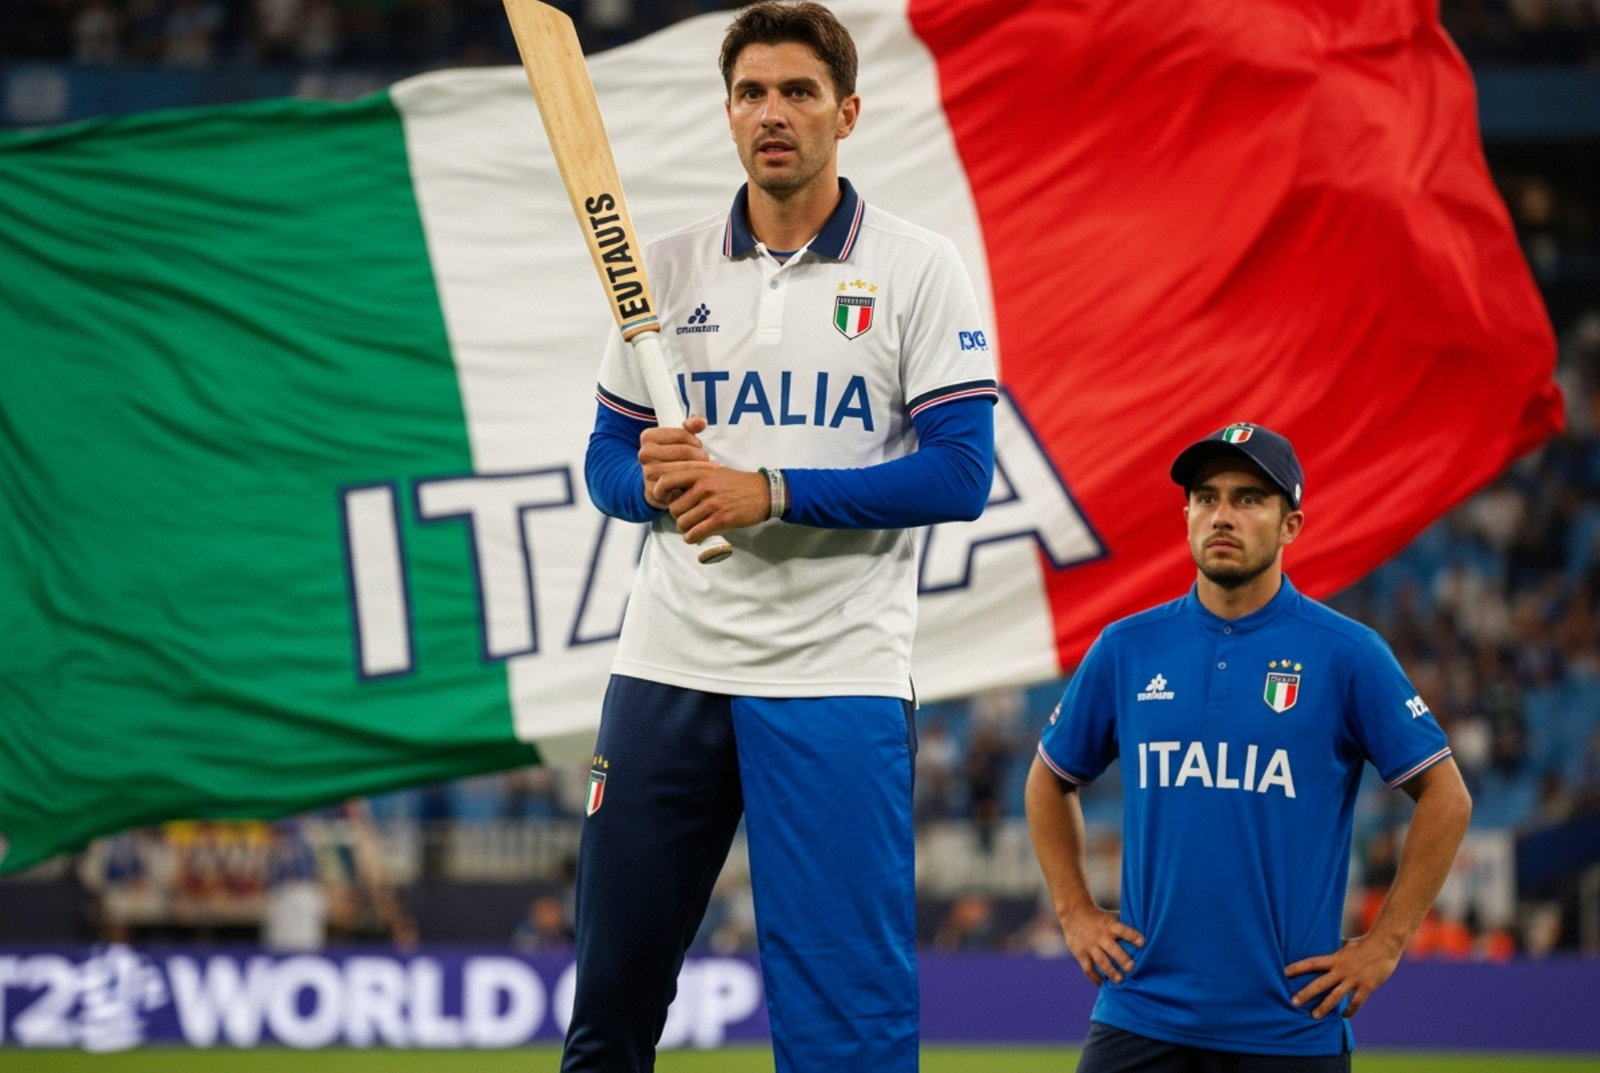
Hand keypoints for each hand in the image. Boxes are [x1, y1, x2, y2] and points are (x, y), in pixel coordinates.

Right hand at [639, 416, 711, 510]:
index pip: (681, 434)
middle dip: (701, 455)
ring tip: (708, 469)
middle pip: (683, 451)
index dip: (695, 440)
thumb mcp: (679, 439)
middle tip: (708, 459)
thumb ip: (690, 427)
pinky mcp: (654, 489)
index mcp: (648, 436)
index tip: (699, 446)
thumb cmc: (672, 457)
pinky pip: (679, 485)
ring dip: (700, 469)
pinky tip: (700, 481)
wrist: (658, 484)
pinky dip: (692, 483)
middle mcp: (644, 453)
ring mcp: (648, 472)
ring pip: (682, 468)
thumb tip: (701, 421)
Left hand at [653, 466, 769, 543]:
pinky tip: (695, 536)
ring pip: (683, 522)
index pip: (668, 480)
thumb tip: (675, 488)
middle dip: (677, 515)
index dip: (659, 491)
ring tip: (691, 526)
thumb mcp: (715, 471)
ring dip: (684, 528)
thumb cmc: (738, 483)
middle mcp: (703, 487)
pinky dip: (691, 537)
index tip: (661, 498)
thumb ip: (696, 477)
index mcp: (701, 473)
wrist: (764, 493)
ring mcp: (712, 504)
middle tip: (685, 515)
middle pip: (674, 507)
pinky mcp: (720, 520)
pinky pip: (695, 533)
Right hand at [1059, 906, 1143, 985]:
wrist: (1074, 914)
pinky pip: (1088, 969)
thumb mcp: (1111, 917)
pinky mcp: (1081, 954)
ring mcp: (1090, 946)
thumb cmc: (1100, 918)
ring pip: (1100, 961)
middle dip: (1122, 958)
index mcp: (1109, 926)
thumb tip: (1149, 930)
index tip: (1142, 942)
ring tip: (1119, 981)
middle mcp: (1100, 936)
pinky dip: (1095, 978)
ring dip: (1110, 971)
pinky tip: (1103, 984)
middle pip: (1112, 948)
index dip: (1132, 936)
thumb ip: (1125, 925)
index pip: (1123, 930)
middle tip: (1131, 967)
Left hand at [1286, 933, 1403, 1018]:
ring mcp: (1354, 979)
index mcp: (1335, 958)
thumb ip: (1337, 948)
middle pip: (1320, 983)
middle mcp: (1341, 969)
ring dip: (1324, 1007)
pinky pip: (1356, 1002)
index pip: (1311, 963)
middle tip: (1293, 1002)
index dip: (1297, 967)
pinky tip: (1344, 1016)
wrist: (1385, 945)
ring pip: (1336, 996)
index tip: (1283, 973)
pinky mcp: (1367, 986)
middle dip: (1306, 993)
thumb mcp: (1347, 944)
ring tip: (1314, 1016)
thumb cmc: (1365, 943)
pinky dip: (1350, 1010)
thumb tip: (1327, 942)